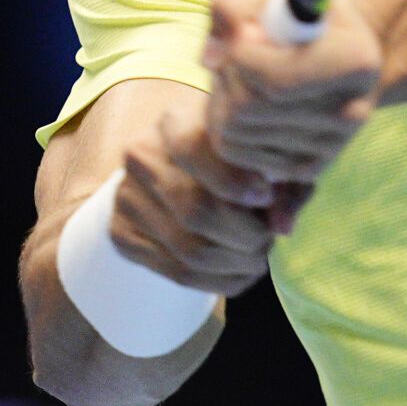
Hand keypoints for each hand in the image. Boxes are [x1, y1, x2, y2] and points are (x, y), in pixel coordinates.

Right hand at [109, 91, 277, 296]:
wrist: (174, 171)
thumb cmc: (233, 160)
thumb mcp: (263, 159)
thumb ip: (284, 185)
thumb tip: (282, 227)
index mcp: (174, 123)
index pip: (193, 150)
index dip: (234, 180)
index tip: (267, 196)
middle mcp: (141, 156)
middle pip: (195, 211)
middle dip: (245, 236)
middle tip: (268, 240)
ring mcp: (127, 197)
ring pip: (189, 250)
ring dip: (236, 264)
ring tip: (257, 257)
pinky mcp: (122, 234)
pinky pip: (177, 274)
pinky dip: (219, 281)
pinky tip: (238, 271)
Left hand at [201, 0, 381, 227]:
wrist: (330, 41)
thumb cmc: (294, 2)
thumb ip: (232, 3)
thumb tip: (211, 58)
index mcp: (357, 60)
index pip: (273, 80)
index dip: (239, 52)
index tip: (244, 30)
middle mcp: (352, 111)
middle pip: (247, 108)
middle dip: (226, 74)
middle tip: (237, 50)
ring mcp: (330, 146)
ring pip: (235, 132)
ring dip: (221, 96)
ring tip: (244, 72)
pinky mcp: (306, 168)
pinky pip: (236, 153)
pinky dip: (225, 123)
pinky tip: (246, 99)